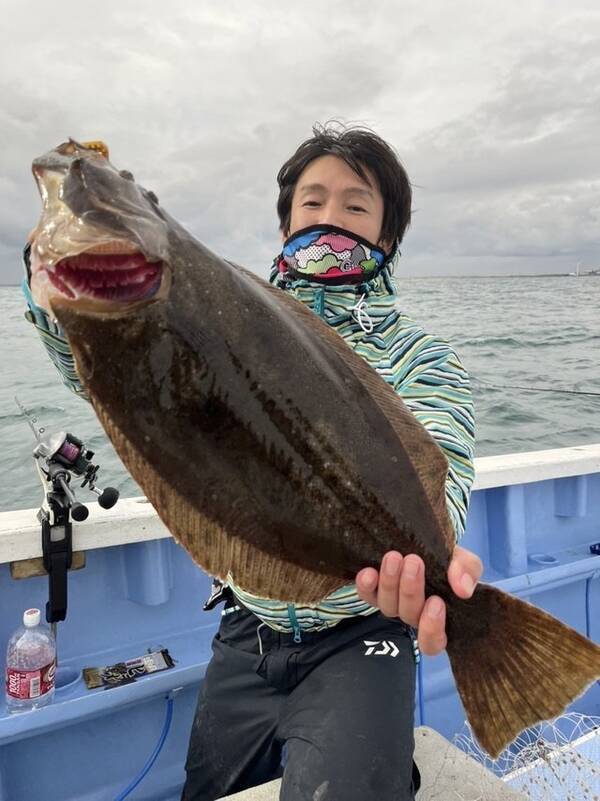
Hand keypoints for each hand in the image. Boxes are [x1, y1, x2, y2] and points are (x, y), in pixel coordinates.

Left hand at [355, 545, 482, 655]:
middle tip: (414, 562)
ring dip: (389, 582)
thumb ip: (468, 573)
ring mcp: (392, 603)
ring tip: (394, 557)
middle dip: (410, 590)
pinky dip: (365, 586)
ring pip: (387, 605)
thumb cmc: (451, 563)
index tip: (437, 601)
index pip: (432, 642)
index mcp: (438, 620)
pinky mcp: (373, 590)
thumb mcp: (467, 563)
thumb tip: (463, 589)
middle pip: (408, 615)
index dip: (432, 628)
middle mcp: (413, 616)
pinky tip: (369, 572)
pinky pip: (366, 595)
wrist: (429, 545)